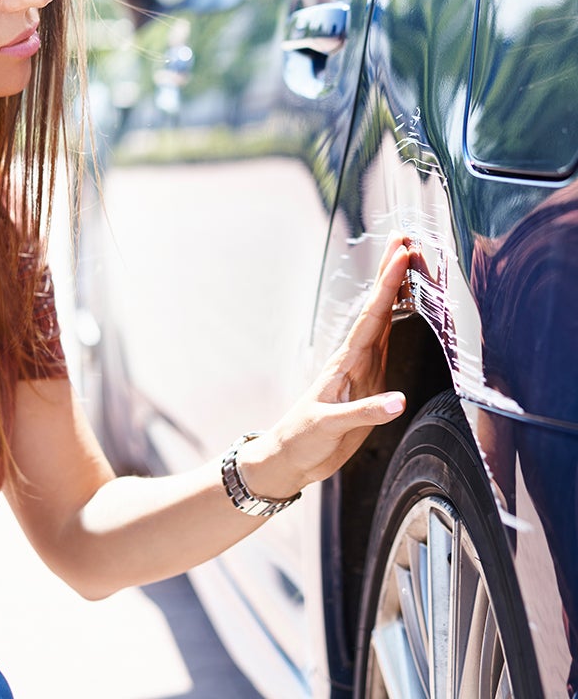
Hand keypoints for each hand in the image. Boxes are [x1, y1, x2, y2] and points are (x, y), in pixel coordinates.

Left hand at [235, 234, 409, 499]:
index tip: (402, 256)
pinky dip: (398, 323)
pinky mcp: (367, 384)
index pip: (372, 317)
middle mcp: (355, 360)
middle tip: (404, 240)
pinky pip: (386, 345)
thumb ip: (363, 413)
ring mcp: (361, 370)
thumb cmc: (303, 440)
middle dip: (392, 275)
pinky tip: (407, 310)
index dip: (388, 286)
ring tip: (408, 264)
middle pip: (378, 309)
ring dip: (395, 293)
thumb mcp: (329, 427)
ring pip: (383, 322)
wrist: (290, 458)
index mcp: (345, 364)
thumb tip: (398, 400)